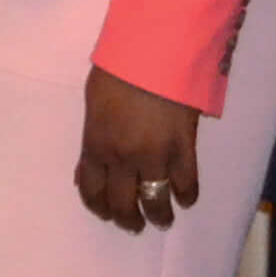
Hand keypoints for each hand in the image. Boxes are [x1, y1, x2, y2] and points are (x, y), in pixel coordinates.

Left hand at [74, 65, 202, 232]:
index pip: (92, 191)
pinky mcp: (184, 150)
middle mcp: (123, 158)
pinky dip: (186, 196)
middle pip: (123, 205)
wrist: (156, 51)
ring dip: (158, 216)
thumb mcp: (93, 102)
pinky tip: (184, 197)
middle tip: (134, 225)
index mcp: (96, 144)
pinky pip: (186, 185)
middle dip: (128, 220)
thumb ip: (92, 138)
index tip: (106, 212)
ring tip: (161, 219)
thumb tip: (89, 167)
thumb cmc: (118, 68)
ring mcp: (155, 157)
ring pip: (156, 203)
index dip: (99, 208)